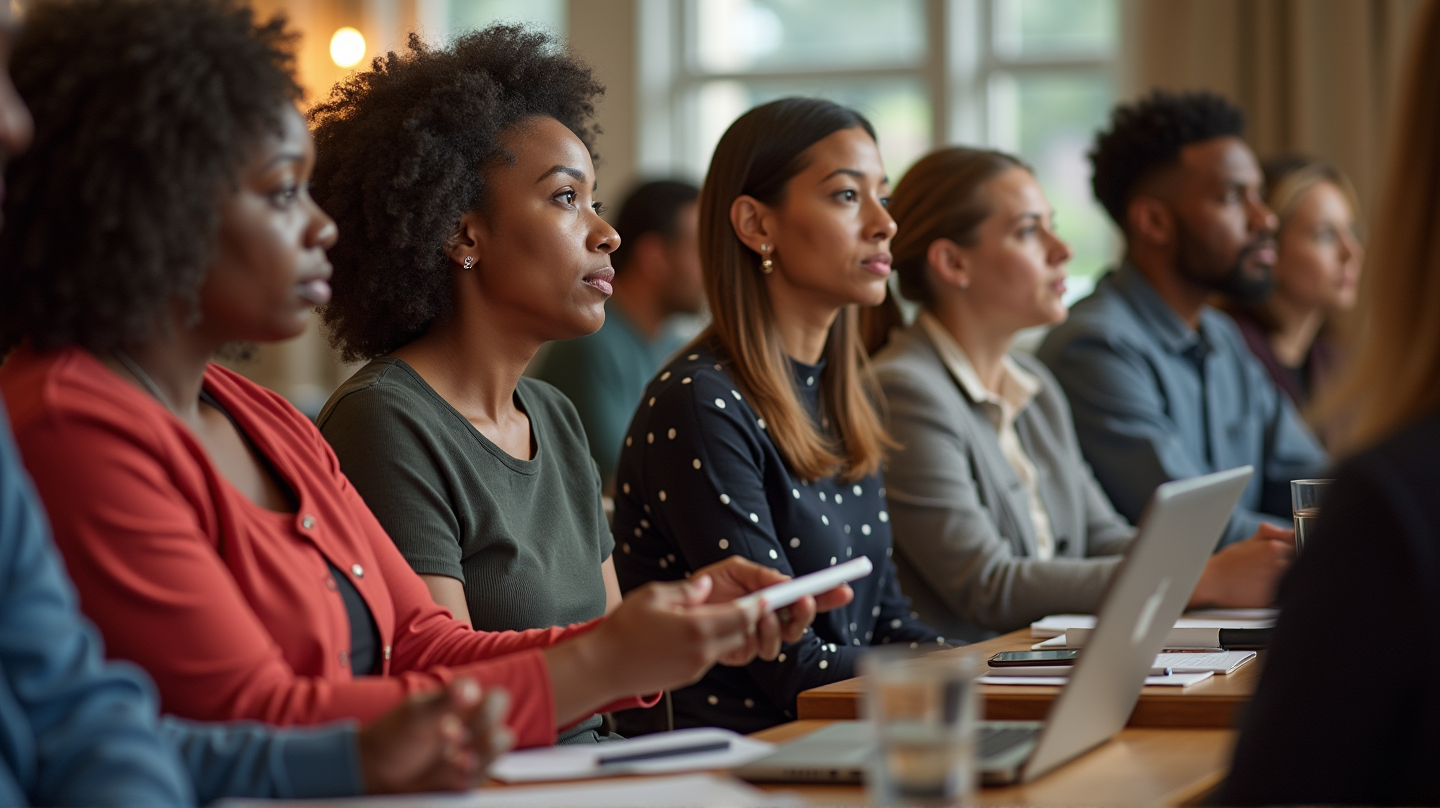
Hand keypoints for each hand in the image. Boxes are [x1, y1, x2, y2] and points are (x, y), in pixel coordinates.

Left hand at [358, 678, 512, 793]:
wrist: (375, 769)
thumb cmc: (396, 735)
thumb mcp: (417, 714)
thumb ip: (445, 700)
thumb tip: (472, 690)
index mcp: (466, 708)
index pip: (498, 700)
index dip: (487, 708)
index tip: (459, 713)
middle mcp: (474, 733)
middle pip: (503, 734)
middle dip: (480, 738)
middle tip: (449, 736)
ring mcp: (472, 759)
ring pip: (495, 761)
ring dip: (476, 758)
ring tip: (452, 759)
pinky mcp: (465, 783)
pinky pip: (479, 780)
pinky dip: (463, 777)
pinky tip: (444, 775)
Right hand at [584, 574, 765, 694]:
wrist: (604, 667)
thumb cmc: (624, 629)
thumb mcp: (653, 596)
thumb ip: (686, 589)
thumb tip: (706, 585)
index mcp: (696, 627)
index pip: (742, 617)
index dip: (757, 606)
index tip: (765, 596)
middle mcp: (702, 651)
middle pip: (741, 634)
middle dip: (746, 619)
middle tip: (745, 604)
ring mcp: (696, 667)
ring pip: (727, 647)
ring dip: (728, 632)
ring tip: (714, 616)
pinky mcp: (689, 677)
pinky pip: (711, 657)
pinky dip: (711, 644)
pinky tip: (693, 633)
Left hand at [692, 555, 854, 660]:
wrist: (677, 608)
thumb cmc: (707, 586)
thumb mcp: (735, 570)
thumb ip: (761, 575)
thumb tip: (786, 583)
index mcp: (772, 596)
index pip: (806, 596)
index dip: (827, 594)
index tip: (844, 587)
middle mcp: (770, 618)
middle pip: (802, 621)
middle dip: (807, 612)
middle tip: (804, 601)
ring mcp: (758, 637)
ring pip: (786, 639)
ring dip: (780, 625)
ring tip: (765, 612)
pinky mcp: (744, 652)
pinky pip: (764, 650)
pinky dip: (762, 636)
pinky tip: (751, 626)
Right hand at [1189, 522, 1293, 607]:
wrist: (1211, 582)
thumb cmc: (1227, 563)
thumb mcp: (1248, 542)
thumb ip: (1270, 532)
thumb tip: (1288, 531)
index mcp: (1273, 548)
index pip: (1297, 544)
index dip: (1290, 547)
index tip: (1281, 551)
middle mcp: (1277, 565)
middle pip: (1298, 561)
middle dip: (1289, 561)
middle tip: (1270, 565)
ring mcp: (1276, 583)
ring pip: (1294, 578)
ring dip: (1286, 577)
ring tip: (1265, 577)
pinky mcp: (1272, 599)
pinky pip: (1285, 595)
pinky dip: (1280, 592)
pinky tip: (1265, 588)